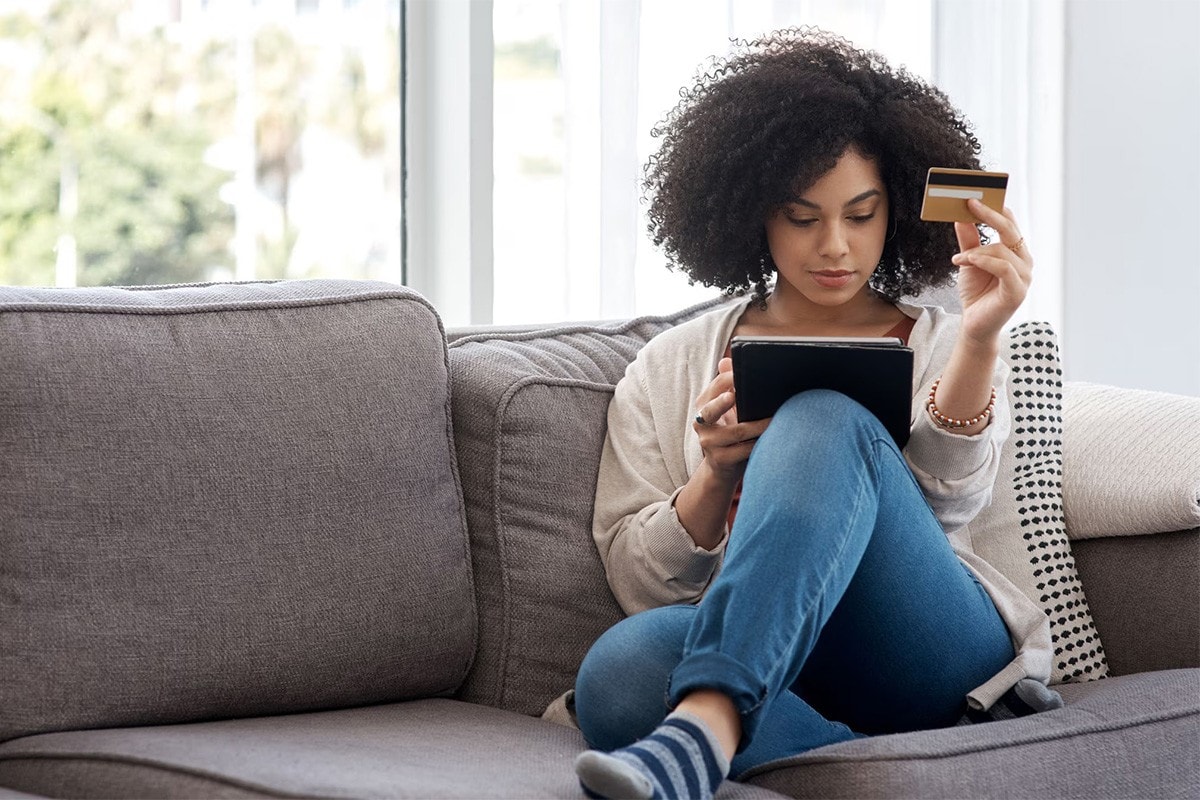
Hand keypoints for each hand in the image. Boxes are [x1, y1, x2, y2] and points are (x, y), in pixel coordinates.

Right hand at [692, 357, 770, 482]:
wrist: (723, 467)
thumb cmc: (730, 431)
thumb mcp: (728, 408)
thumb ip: (728, 385)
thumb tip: (726, 361)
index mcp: (703, 405)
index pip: (715, 387)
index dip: (728, 379)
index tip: (742, 374)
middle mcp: (701, 423)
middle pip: (710, 410)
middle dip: (722, 402)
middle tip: (734, 395)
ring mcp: (708, 443)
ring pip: (736, 432)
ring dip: (758, 425)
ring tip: (775, 418)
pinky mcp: (720, 460)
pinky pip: (743, 450)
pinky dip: (758, 443)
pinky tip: (771, 438)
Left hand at [952, 198, 1033, 345]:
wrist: (974, 324)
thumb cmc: (976, 293)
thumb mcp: (968, 260)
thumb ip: (968, 239)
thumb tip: (961, 216)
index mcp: (1016, 252)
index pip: (1011, 223)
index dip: (997, 208)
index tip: (979, 194)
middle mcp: (1025, 261)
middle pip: (1011, 230)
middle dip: (990, 214)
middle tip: (970, 203)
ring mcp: (1024, 276)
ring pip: (1003, 249)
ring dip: (976, 250)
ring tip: (958, 258)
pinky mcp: (1017, 291)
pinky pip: (1003, 267)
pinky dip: (983, 261)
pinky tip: (966, 261)